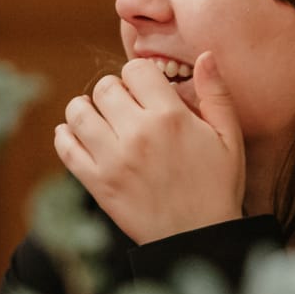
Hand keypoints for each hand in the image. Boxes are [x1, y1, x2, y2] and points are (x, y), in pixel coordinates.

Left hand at [54, 52, 244, 243]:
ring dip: (86, 109)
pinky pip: (66, 148)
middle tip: (125, 107)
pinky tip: (79, 136)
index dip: (139, 76)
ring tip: (100, 118)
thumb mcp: (229, 137)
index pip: (135, 69)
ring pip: (78, 112)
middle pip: (104, 87)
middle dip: (114, 91)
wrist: (199, 238)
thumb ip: (216, 93)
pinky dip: (65, 136)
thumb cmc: (218, 186)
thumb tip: (205, 55)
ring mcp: (113, 159)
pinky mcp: (97, 183)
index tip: (145, 90)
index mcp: (170, 117)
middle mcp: (138, 134)